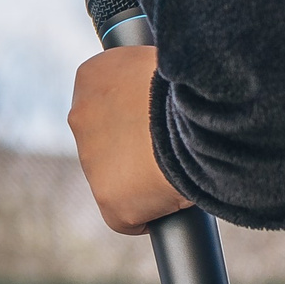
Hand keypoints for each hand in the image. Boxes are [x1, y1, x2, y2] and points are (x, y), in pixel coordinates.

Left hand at [68, 46, 189, 233]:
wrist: (203, 116)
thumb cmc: (197, 85)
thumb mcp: (165, 65)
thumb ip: (149, 78)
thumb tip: (162, 97)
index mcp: (94, 76)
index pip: (110, 101)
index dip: (139, 114)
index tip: (162, 121)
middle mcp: (81, 115)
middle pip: (108, 142)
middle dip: (135, 148)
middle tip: (173, 148)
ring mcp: (90, 160)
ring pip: (116, 179)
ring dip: (141, 179)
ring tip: (179, 170)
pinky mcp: (108, 201)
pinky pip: (127, 218)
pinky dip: (149, 215)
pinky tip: (173, 201)